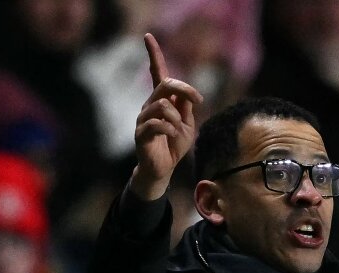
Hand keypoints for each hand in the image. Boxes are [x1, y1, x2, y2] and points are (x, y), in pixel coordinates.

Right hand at [130, 33, 203, 200]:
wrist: (163, 169)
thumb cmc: (174, 146)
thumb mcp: (187, 125)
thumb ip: (186, 108)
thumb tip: (187, 94)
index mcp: (162, 100)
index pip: (157, 73)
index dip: (153, 54)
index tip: (148, 36)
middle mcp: (149, 105)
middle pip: (165, 84)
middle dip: (185, 89)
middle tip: (198, 101)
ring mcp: (143, 118)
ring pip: (162, 105)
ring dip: (177, 118)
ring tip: (180, 131)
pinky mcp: (141, 133)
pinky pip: (157, 123)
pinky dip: (170, 129)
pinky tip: (173, 137)